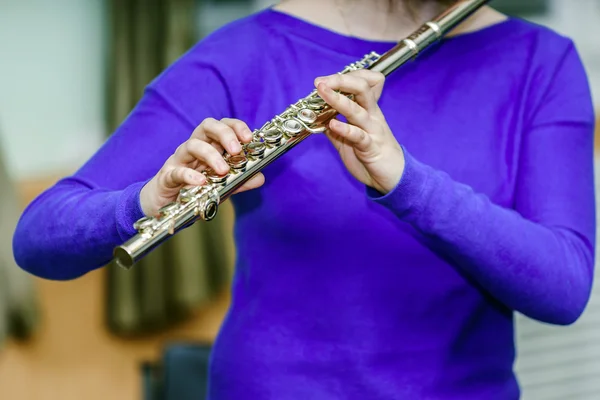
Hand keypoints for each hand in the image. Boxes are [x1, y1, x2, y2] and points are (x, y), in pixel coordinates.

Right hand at [140, 118, 264, 215]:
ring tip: (223, 171)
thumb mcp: (222, 186)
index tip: (249, 138)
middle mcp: (193, 148)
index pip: (222, 125)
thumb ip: (240, 181)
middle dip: (224, 134)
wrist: (165, 207)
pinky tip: (201, 182)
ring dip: (210, 155)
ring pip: (192, 145)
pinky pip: (176, 172)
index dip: (236, 127)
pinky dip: (189, 175)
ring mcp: (179, 161)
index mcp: (208, 146)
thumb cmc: (195, 191)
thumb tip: (260, 178)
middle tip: (236, 150)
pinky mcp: (167, 177)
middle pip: (206, 127)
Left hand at [315, 70, 404, 194]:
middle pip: (362, 88)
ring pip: (357, 109)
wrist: (395, 178)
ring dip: (338, 99)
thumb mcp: (350, 139)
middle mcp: (372, 116)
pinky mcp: (371, 148)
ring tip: (323, 92)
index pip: (363, 82)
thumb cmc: (373, 156)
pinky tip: (333, 124)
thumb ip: (336, 129)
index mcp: (368, 110)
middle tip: (320, 82)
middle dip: (340, 80)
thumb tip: (318, 120)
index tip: (324, 80)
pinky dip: (345, 129)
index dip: (344, 76)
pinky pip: (359, 136)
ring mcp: (373, 131)